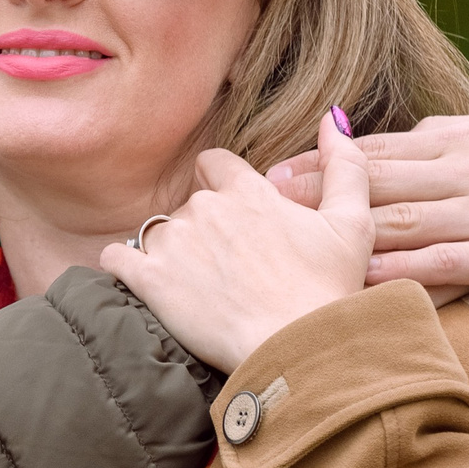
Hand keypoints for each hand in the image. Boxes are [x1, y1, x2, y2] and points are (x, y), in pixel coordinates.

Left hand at [101, 113, 375, 372]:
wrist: (297, 351)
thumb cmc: (326, 292)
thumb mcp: (352, 223)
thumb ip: (344, 164)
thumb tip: (334, 116)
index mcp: (248, 191)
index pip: (213, 163)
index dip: (220, 185)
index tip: (232, 216)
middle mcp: (205, 209)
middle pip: (188, 205)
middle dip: (202, 230)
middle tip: (227, 269)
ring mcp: (174, 243)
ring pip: (157, 234)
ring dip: (170, 255)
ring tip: (196, 290)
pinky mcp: (149, 280)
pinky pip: (116, 258)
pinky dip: (123, 267)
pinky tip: (143, 285)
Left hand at [265, 108, 468, 298]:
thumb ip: (460, 137)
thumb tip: (409, 134)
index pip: (384, 150)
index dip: (323, 161)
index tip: (273, 171)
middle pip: (378, 182)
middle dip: (312, 192)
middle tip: (255, 202)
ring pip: (401, 221)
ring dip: (339, 232)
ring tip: (287, 242)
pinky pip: (441, 265)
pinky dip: (396, 272)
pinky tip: (357, 282)